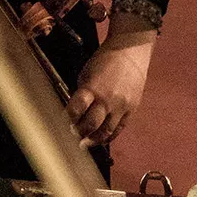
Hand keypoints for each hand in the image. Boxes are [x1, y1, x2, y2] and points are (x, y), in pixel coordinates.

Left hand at [67, 14, 156, 145]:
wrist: (130, 53)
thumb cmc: (105, 61)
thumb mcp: (86, 74)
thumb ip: (82, 95)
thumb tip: (75, 114)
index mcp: (93, 88)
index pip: (76, 110)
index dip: (68, 118)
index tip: (65, 121)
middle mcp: (108, 99)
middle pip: (91, 125)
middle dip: (80, 132)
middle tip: (74, 134)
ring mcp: (121, 106)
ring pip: (106, 132)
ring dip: (93, 140)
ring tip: (85, 143)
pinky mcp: (131, 109)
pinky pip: (119, 129)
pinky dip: (109, 137)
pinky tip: (100, 139)